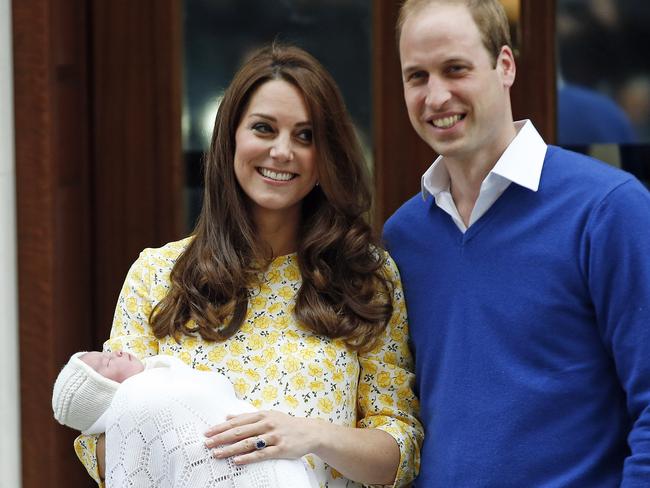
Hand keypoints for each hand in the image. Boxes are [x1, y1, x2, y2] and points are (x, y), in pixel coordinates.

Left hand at [204, 410, 322, 464]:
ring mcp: (274, 436)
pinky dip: (248, 457)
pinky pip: (261, 454)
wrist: (310, 432)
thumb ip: (248, 417)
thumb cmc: (286, 424)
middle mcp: (267, 424)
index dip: (221, 427)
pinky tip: (237, 461)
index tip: (208, 432)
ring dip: (230, 449)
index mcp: (262, 415)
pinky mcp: (280, 448)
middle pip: (239, 431)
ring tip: (217, 453)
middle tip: (207, 443)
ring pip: (248, 443)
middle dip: (221, 438)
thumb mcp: (268, 415)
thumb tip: (228, 416)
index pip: (237, 421)